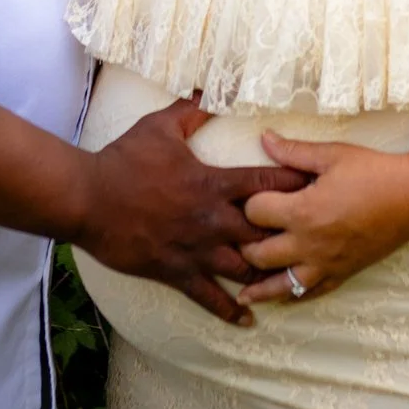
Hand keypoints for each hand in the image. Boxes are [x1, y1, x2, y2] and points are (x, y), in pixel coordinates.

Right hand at [74, 99, 312, 325]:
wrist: (88, 199)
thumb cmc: (123, 160)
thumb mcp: (158, 127)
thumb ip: (190, 110)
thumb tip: (209, 90)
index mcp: (213, 183)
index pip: (266, 182)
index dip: (295, 183)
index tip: (320, 186)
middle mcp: (212, 219)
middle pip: (266, 232)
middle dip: (290, 235)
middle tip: (315, 239)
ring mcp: (197, 250)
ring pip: (246, 269)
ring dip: (268, 273)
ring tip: (290, 279)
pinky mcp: (178, 272)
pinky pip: (210, 297)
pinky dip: (231, 310)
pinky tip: (249, 318)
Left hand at [236, 133, 408, 304]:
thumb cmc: (375, 172)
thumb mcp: (332, 155)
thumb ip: (293, 151)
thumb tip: (263, 138)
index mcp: (304, 211)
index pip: (254, 213)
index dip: (247, 203)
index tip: (248, 197)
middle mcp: (310, 243)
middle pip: (257, 255)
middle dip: (244, 245)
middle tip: (239, 237)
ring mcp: (325, 263)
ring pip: (280, 287)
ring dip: (259, 286)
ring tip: (242, 290)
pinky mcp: (342, 274)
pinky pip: (309, 294)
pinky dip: (291, 297)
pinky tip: (280, 297)